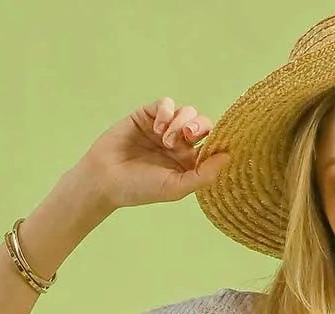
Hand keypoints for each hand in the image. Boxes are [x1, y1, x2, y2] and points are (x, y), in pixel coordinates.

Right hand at [75, 98, 230, 212]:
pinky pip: (165, 104)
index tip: (217, 142)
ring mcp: (164, 128)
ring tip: (165, 139)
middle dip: (199, 126)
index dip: (217, 140)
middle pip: (202, 124)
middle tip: (188, 135)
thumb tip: (228, 156)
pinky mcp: (147, 115)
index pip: (212, 145)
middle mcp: (180, 144)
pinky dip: (165, 111)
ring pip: (186, 111)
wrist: (106, 178)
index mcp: (189, 163)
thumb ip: (203, 174)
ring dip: (180, 121)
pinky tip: (157, 127)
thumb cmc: (140, 188)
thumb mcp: (176, 188)